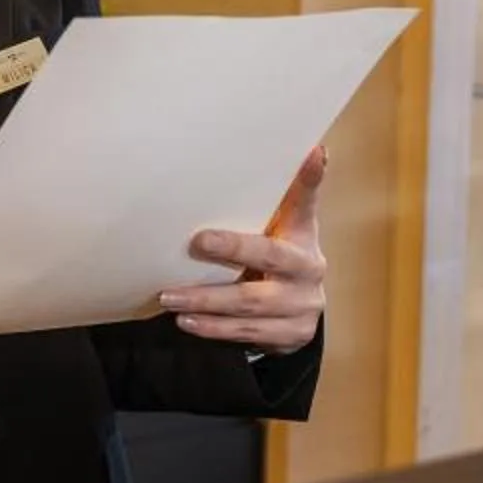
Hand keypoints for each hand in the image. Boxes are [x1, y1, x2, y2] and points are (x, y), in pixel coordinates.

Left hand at [157, 144, 326, 354]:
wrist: (298, 311)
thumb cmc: (278, 256)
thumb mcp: (280, 228)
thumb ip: (276, 197)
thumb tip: (290, 147)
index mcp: (304, 234)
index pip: (307, 201)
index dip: (309, 179)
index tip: (312, 151)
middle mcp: (310, 268)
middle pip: (270, 256)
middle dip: (233, 249)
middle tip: (196, 242)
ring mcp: (304, 305)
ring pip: (251, 304)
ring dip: (207, 301)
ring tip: (170, 297)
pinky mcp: (293, 335)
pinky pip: (248, 333)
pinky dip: (214, 329)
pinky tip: (188, 322)